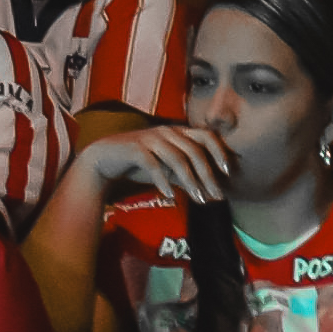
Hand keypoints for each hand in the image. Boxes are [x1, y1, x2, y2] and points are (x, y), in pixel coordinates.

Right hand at [77, 121, 238, 204]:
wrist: (104, 158)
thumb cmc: (139, 162)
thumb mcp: (167, 168)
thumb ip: (186, 175)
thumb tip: (209, 190)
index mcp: (178, 132)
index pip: (206, 135)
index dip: (219, 152)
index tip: (228, 172)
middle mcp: (167, 131)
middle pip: (194, 150)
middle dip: (207, 175)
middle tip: (216, 196)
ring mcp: (150, 138)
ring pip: (177, 158)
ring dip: (190, 180)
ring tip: (198, 200)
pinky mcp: (134, 148)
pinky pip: (153, 164)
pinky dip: (163, 180)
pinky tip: (170, 196)